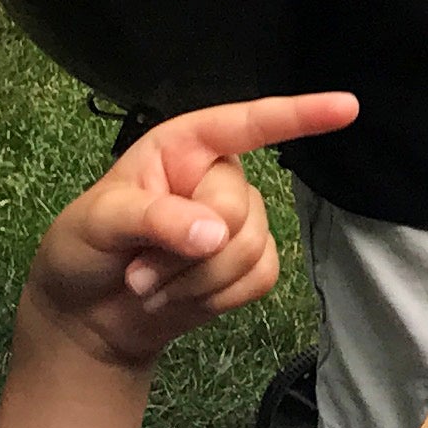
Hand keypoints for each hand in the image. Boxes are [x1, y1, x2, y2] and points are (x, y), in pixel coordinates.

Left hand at [25, 92, 355, 367]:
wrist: (87, 320)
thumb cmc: (82, 251)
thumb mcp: (97, 224)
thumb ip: (154, 219)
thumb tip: (215, 234)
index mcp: (184, 147)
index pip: (246, 124)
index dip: (297, 115)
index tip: (345, 107)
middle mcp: (217, 178)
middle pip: (239, 208)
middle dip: (188, 251)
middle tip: (140, 270)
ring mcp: (238, 222)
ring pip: (251, 249)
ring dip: (194, 282)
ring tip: (150, 287)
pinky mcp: (249, 266)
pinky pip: (259, 279)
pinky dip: (216, 299)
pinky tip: (178, 299)